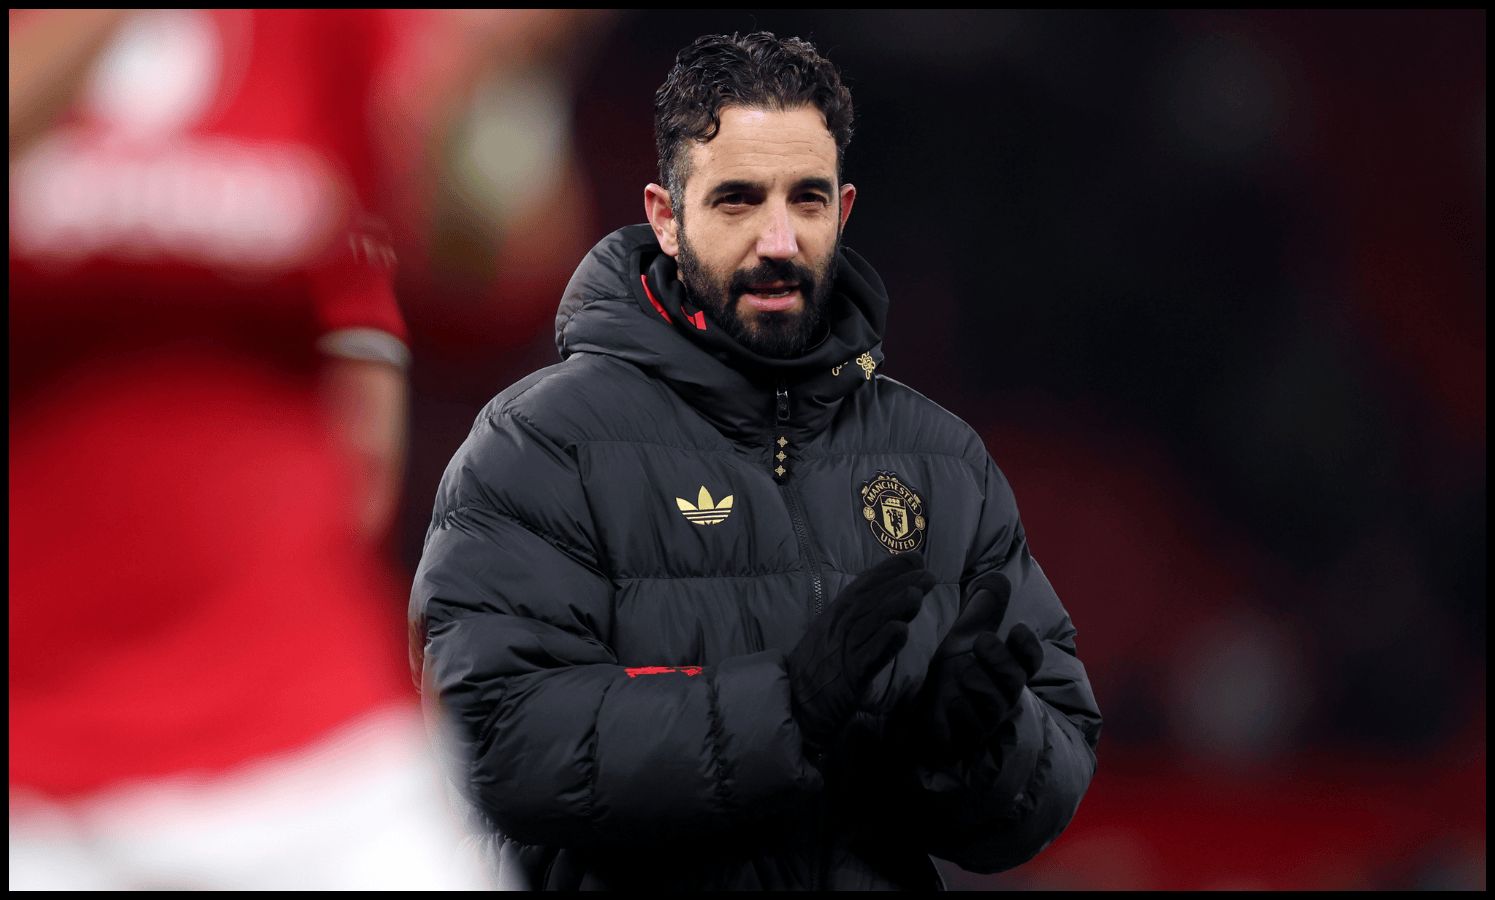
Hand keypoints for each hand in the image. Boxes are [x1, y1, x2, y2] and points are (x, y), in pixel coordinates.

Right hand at [786, 552, 936, 759]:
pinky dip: (884, 643)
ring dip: (894, 606)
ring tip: (917, 594)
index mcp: (834, 616)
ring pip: (869, 623)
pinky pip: (867, 658)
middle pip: (869, 600)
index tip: (914, 557)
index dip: (888, 570)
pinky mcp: (847, 677)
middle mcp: (836, 628)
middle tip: (927, 574)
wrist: (792, 705)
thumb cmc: (817, 672)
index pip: (863, 586)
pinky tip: (901, 631)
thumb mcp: (834, 638)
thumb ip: (859, 620)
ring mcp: (841, 651)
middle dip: (898, 584)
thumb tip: (889, 601)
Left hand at [917, 571, 1042, 761]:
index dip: (1028, 646)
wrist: (919, 705)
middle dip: (1000, 660)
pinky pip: (970, 729)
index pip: (1030, 659)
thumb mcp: (964, 634)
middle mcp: (1002, 696)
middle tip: (981, 642)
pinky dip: (960, 711)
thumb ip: (983, 608)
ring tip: (960, 674)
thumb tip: (998, 577)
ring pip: (992, 705)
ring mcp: (985, 721)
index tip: (1016, 628)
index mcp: (1006, 669)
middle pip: (1014, 681)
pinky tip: (948, 702)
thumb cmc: (949, 667)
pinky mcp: (965, 740)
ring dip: (977, 684)